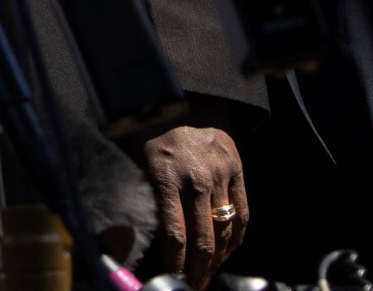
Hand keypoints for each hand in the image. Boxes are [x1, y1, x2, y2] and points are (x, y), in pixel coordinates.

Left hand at [141, 124, 246, 285]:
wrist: (176, 100)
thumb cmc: (144, 133)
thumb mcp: (129, 159)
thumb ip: (136, 194)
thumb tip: (129, 235)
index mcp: (164, 174)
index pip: (174, 231)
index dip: (176, 261)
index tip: (172, 278)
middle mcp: (195, 177)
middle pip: (203, 237)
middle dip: (198, 268)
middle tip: (193, 285)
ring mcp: (220, 174)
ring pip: (225, 229)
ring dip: (218, 259)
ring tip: (208, 274)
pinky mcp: (237, 170)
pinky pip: (242, 214)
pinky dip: (236, 239)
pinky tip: (227, 253)